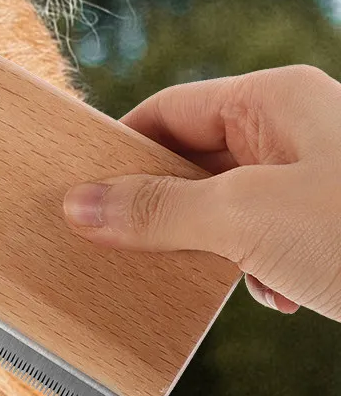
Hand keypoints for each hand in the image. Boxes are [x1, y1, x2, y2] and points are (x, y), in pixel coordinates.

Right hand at [61, 65, 340, 319]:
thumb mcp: (247, 216)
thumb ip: (159, 210)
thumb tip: (83, 205)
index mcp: (273, 100)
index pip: (167, 112)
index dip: (120, 151)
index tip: (79, 195)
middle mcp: (294, 131)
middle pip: (191, 163)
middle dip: (159, 210)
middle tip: (119, 246)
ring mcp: (315, 179)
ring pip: (226, 209)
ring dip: (207, 248)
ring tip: (197, 276)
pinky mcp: (328, 226)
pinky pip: (266, 241)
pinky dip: (257, 271)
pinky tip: (272, 295)